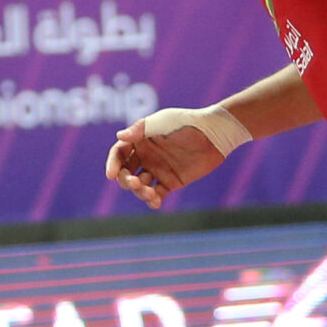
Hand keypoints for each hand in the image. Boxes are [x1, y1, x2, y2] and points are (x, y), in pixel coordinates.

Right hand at [104, 107, 237, 208]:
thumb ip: (141, 129)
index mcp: (140, 141)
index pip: (119, 154)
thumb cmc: (187, 122)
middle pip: (126, 173)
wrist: (215, 134)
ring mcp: (158, 170)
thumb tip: (119, 136)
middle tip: (135, 183)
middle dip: (126, 180)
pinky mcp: (171, 182)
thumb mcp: (162, 122)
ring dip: (140, 192)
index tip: (111, 175)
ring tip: (150, 194)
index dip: (112, 164)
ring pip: (140, 186)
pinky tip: (155, 203)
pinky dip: (153, 201)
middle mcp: (146, 157)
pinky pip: (157, 194)